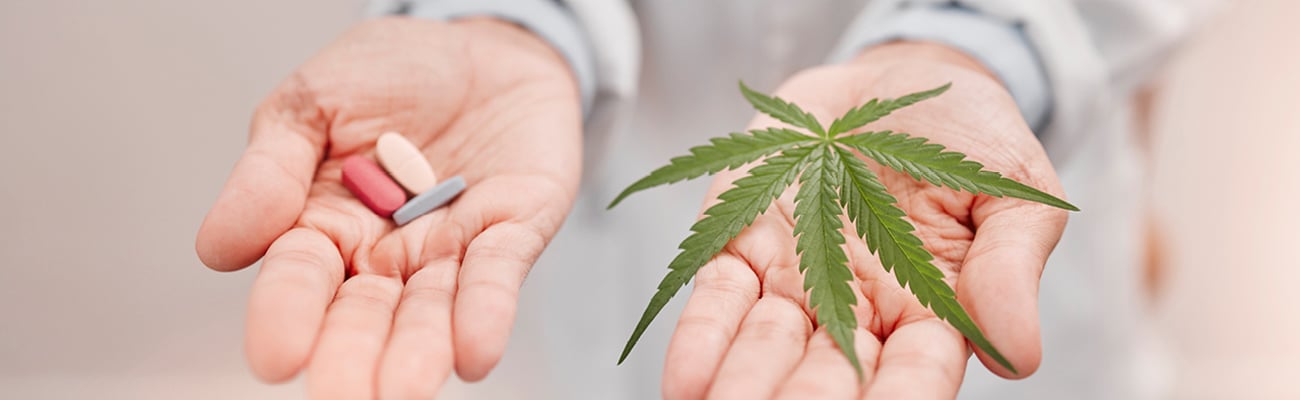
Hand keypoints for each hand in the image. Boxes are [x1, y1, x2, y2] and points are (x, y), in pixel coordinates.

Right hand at [195, 18, 581, 398]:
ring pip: (430, 312)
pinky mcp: (513, 230)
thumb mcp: (313, 103)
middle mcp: (385, 254)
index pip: (298, 278)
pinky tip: (476, 354)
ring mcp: (450, 249)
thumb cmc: (389, 74)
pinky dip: (486, 313)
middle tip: (346, 399)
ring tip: (407, 391)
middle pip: (363, 316)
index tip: (276, 356)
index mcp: (323, 226)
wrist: (480, 44)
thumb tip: (218, 248)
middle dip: (353, 357)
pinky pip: (497, 276)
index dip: (285, 314)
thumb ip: (270, 171)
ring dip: (420, 351)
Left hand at [661, 42, 1068, 398]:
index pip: (913, 375)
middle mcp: (856, 313)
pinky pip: (717, 301)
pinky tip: (684, 384)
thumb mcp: (1012, 190)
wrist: (897, 83)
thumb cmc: (970, 141)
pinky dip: (700, 341)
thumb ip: (1009, 268)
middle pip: (828, 377)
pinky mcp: (741, 246)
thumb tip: (1019, 357)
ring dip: (743, 387)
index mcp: (931, 316)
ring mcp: (794, 284)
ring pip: (764, 350)